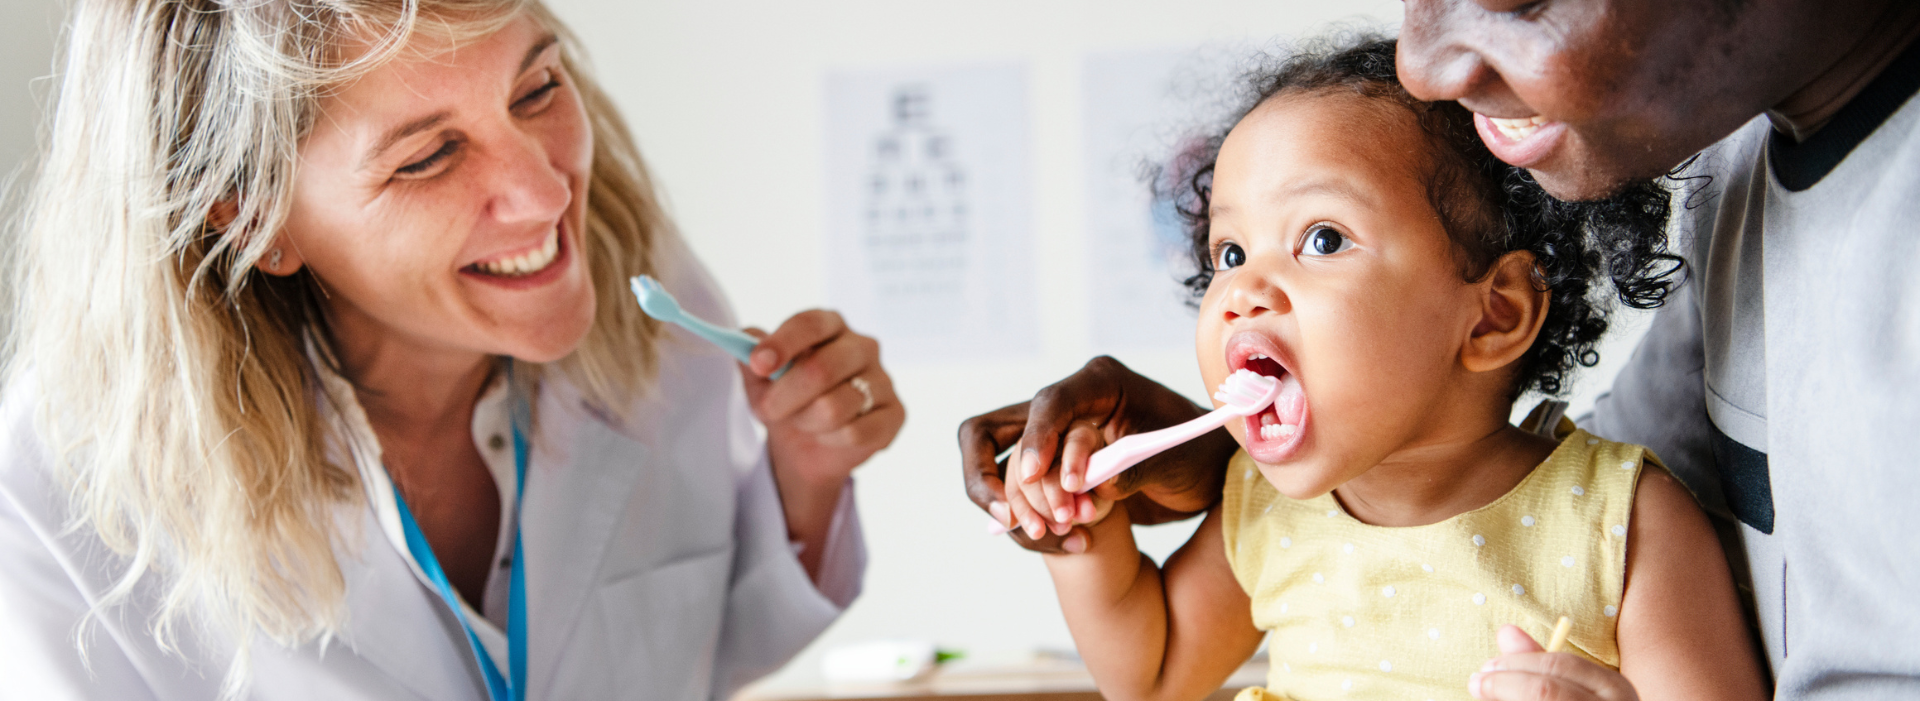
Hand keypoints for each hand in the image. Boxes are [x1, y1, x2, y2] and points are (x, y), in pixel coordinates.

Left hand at [743, 310, 901, 574]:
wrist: (807, 445)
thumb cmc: (786, 400)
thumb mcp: (760, 379)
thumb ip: (750, 355)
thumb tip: (742, 339)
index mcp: (831, 326)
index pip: (811, 323)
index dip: (783, 343)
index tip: (758, 364)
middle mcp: (863, 346)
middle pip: (822, 368)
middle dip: (785, 397)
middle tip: (768, 411)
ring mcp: (883, 379)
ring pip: (834, 407)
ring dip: (807, 422)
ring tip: (805, 422)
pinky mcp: (894, 414)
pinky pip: (855, 432)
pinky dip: (830, 440)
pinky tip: (829, 436)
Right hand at [957, 356, 1236, 553]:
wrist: (1204, 477)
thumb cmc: (1196, 455)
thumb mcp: (1175, 460)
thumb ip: (1136, 469)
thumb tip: (1097, 486)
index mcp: (1099, 384)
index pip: (1049, 403)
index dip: (1035, 438)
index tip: (1032, 475)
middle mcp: (1067, 408)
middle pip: (990, 432)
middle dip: (992, 478)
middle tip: (1013, 518)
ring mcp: (1052, 441)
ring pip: (999, 470)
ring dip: (1021, 507)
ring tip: (1061, 532)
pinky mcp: (1049, 472)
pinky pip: (1019, 498)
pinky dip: (1035, 523)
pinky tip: (1073, 542)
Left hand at [1469, 625, 1640, 700]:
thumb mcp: (1570, 686)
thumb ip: (1540, 662)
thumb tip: (1505, 630)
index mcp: (1614, 688)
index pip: (1560, 665)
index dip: (1515, 663)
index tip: (1486, 666)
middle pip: (1547, 691)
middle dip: (1503, 684)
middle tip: (1476, 682)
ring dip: (1503, 698)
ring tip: (1483, 695)